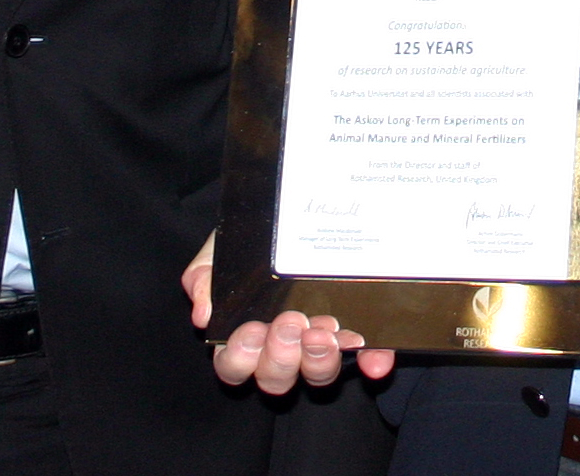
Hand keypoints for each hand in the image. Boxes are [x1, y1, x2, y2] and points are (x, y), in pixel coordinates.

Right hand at [181, 232, 395, 391]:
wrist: (291, 201)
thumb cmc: (250, 237)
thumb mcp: (221, 247)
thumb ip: (205, 275)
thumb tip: (203, 314)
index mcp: (244, 333)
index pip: (234, 365)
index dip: (240, 358)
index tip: (250, 330)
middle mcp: (281, 345)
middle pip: (275, 378)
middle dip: (282, 358)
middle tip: (291, 323)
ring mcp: (319, 343)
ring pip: (317, 375)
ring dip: (320, 362)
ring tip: (325, 332)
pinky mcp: (356, 334)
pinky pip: (366, 358)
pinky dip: (373, 361)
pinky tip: (377, 359)